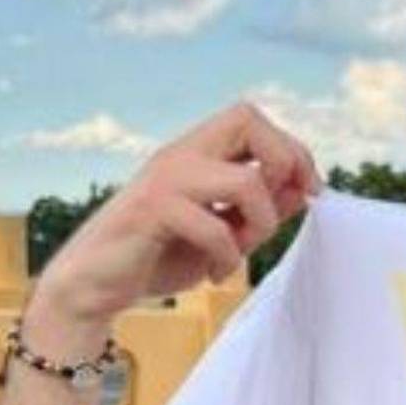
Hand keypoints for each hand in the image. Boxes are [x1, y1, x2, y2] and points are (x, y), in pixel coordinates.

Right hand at [31, 102, 320, 329]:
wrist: (95, 286)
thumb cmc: (161, 254)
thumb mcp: (226, 231)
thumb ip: (262, 208)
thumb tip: (306, 187)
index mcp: (198, 152)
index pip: (253, 118)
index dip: (293, 150)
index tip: (310, 191)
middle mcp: (182, 154)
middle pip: (247, 118)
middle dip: (282, 164)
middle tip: (275, 210)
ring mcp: (165, 179)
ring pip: (247, 182)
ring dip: (259, 226)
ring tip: (238, 251)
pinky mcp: (151, 211)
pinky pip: (214, 226)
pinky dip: (227, 258)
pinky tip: (215, 273)